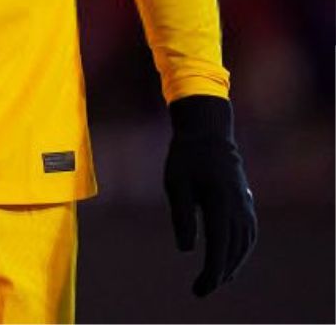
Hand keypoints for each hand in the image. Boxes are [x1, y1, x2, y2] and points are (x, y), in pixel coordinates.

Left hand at [164, 95, 256, 296]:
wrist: (208, 134)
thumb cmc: (186, 157)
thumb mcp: (175, 183)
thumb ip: (182, 215)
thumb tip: (187, 250)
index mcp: (221, 201)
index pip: (220, 245)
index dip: (213, 270)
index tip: (203, 288)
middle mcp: (240, 206)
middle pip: (234, 249)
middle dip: (220, 274)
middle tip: (201, 290)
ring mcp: (246, 204)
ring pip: (245, 243)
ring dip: (233, 264)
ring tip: (216, 281)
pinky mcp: (247, 202)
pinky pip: (249, 233)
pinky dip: (241, 251)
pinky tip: (231, 260)